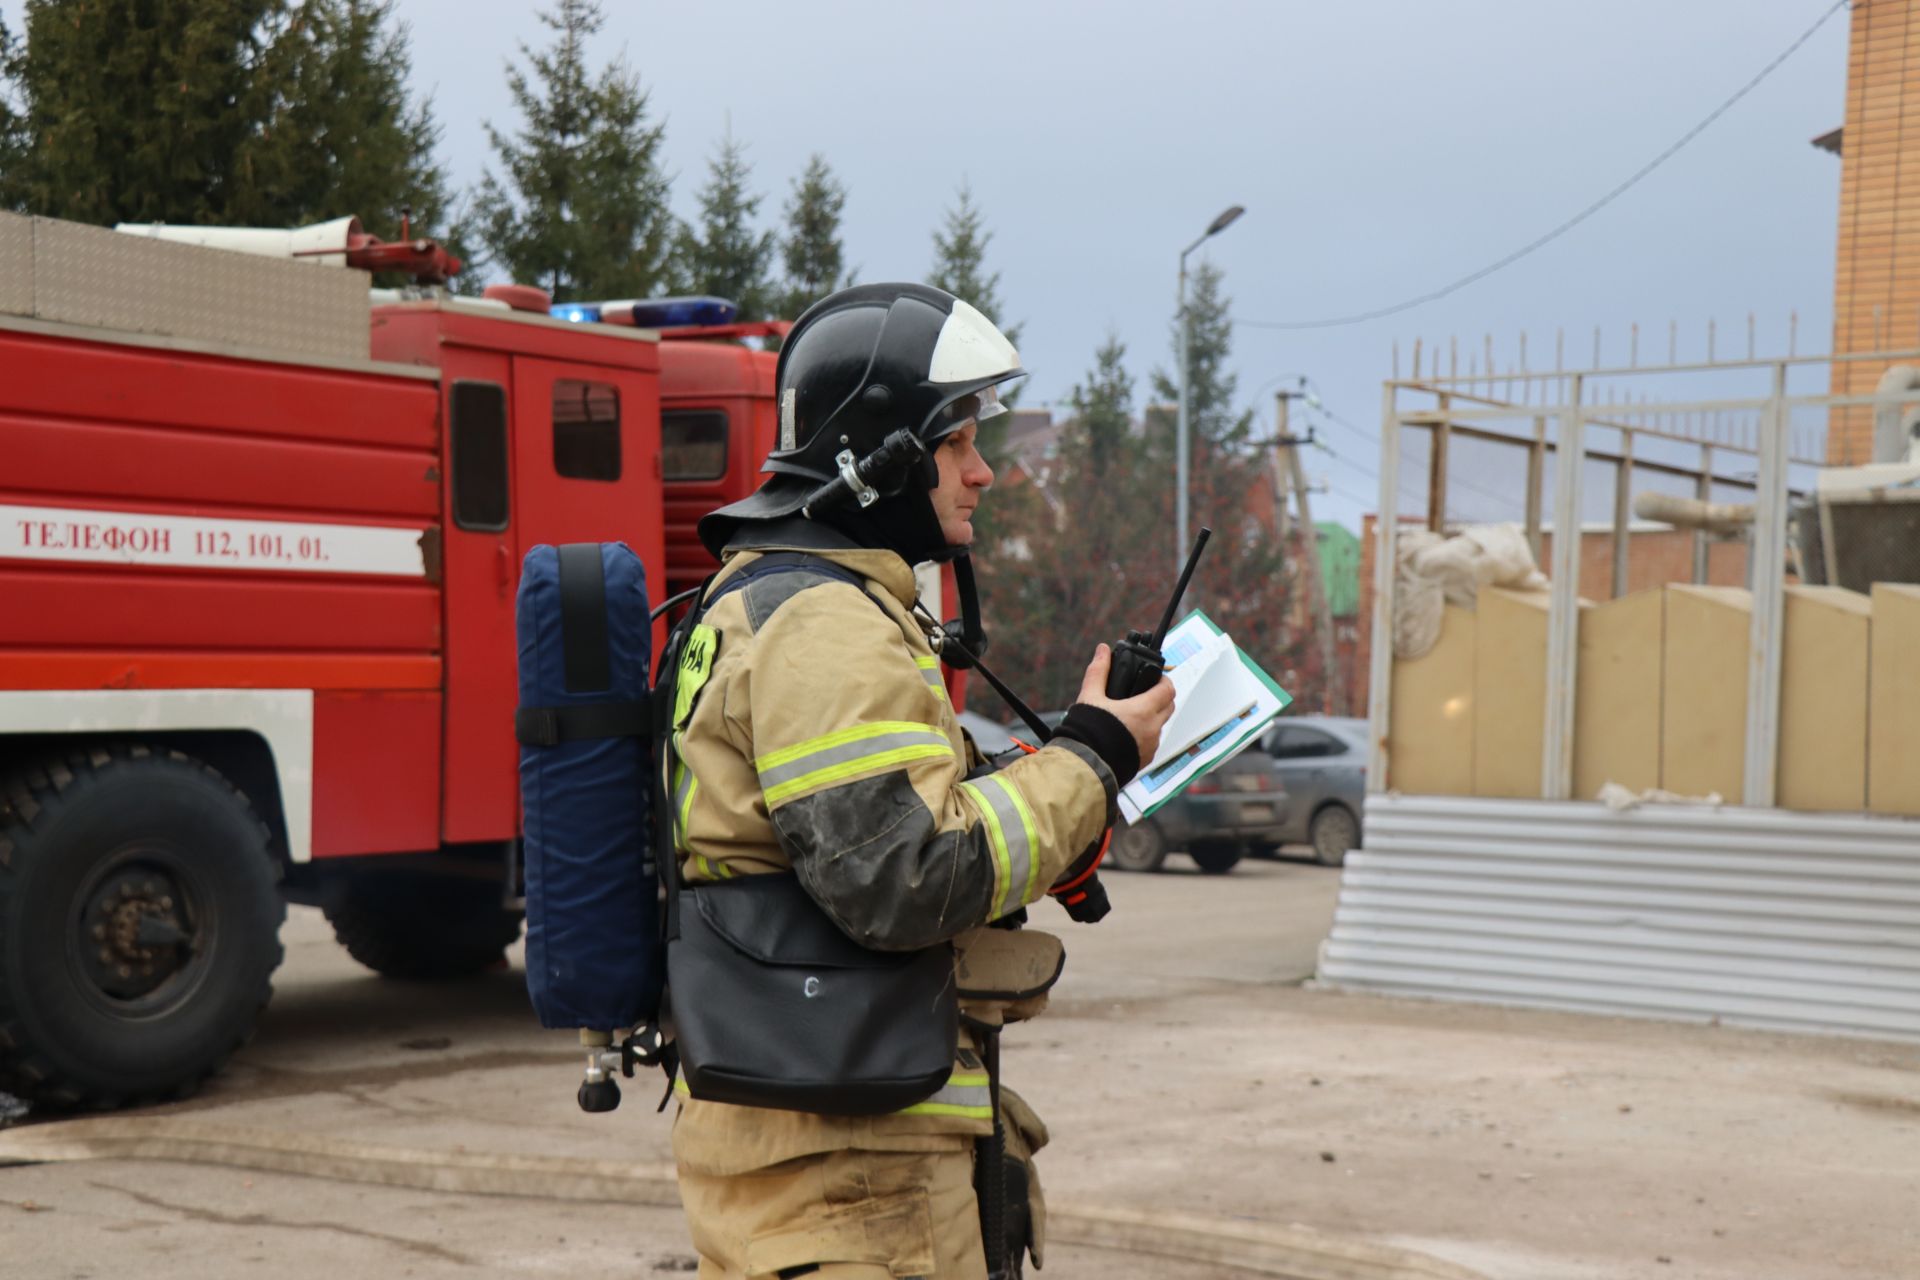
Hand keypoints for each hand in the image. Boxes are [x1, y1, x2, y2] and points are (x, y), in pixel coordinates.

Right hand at [1075, 644, 1175, 767]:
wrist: (1084, 766)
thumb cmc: (1087, 732)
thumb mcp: (1090, 697)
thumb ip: (1098, 671)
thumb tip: (1102, 650)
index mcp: (1143, 711)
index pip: (1168, 689)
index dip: (1164, 680)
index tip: (1155, 677)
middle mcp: (1152, 729)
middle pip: (1169, 706)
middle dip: (1161, 697)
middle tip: (1144, 692)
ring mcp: (1150, 746)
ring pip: (1160, 725)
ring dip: (1153, 717)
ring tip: (1132, 713)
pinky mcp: (1145, 760)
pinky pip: (1152, 742)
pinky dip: (1145, 734)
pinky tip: (1127, 733)